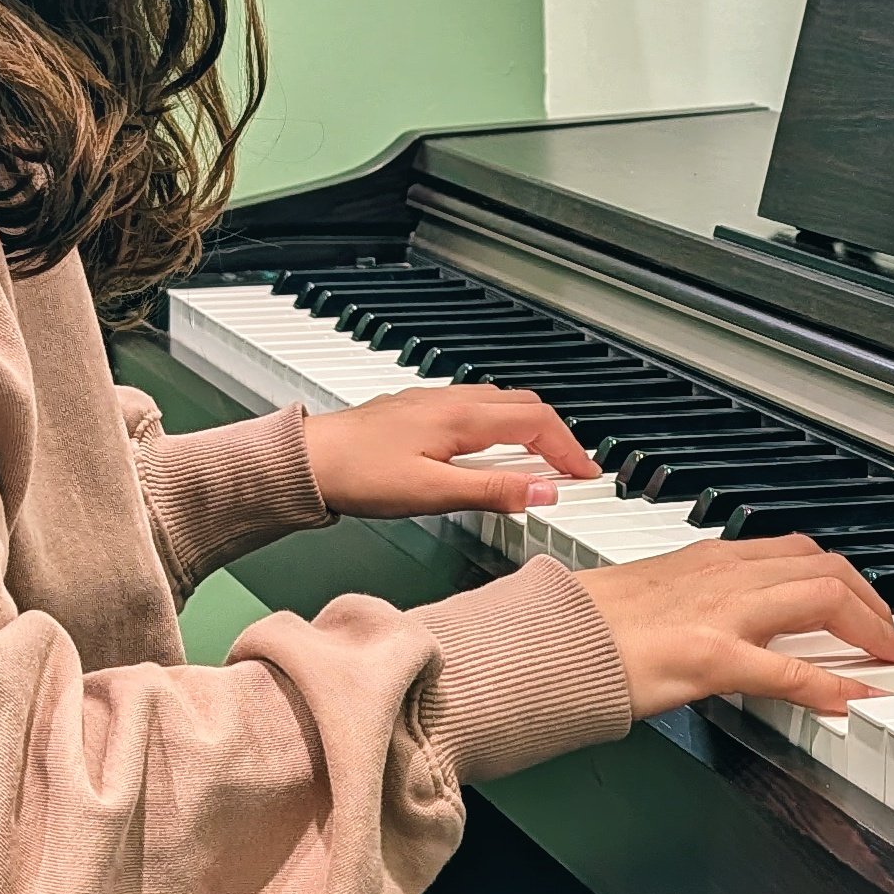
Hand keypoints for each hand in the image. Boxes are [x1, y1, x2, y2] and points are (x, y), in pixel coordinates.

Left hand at [302, 385, 599, 519]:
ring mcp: (433, 402)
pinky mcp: (416, 411)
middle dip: (556, 434)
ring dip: (529, 426)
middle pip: (525, 406)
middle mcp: (452, 400)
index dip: (568, 449)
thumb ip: (492, 491)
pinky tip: (487, 448)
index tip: (585, 474)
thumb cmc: (359, 474)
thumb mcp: (433, 493)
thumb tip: (544, 492)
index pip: (537, 423)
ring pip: (499, 402)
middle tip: (571, 467)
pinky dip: (499, 424)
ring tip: (538, 460)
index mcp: (463, 418)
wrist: (307, 460)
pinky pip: (474, 407)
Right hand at [575, 537, 893, 719]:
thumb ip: (684, 608)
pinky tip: (855, 699)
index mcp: (702, 560)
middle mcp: (719, 573)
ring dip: (869, 628)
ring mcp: (719, 612)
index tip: (862, 602)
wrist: (540, 642)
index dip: (838, 577)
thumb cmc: (576, 628)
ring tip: (893, 657)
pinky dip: (834, 683)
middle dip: (870, 599)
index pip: (791, 553)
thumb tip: (707, 630)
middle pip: (822, 567)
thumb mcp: (643, 603)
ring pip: (821, 597)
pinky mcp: (711, 656)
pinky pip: (791, 670)